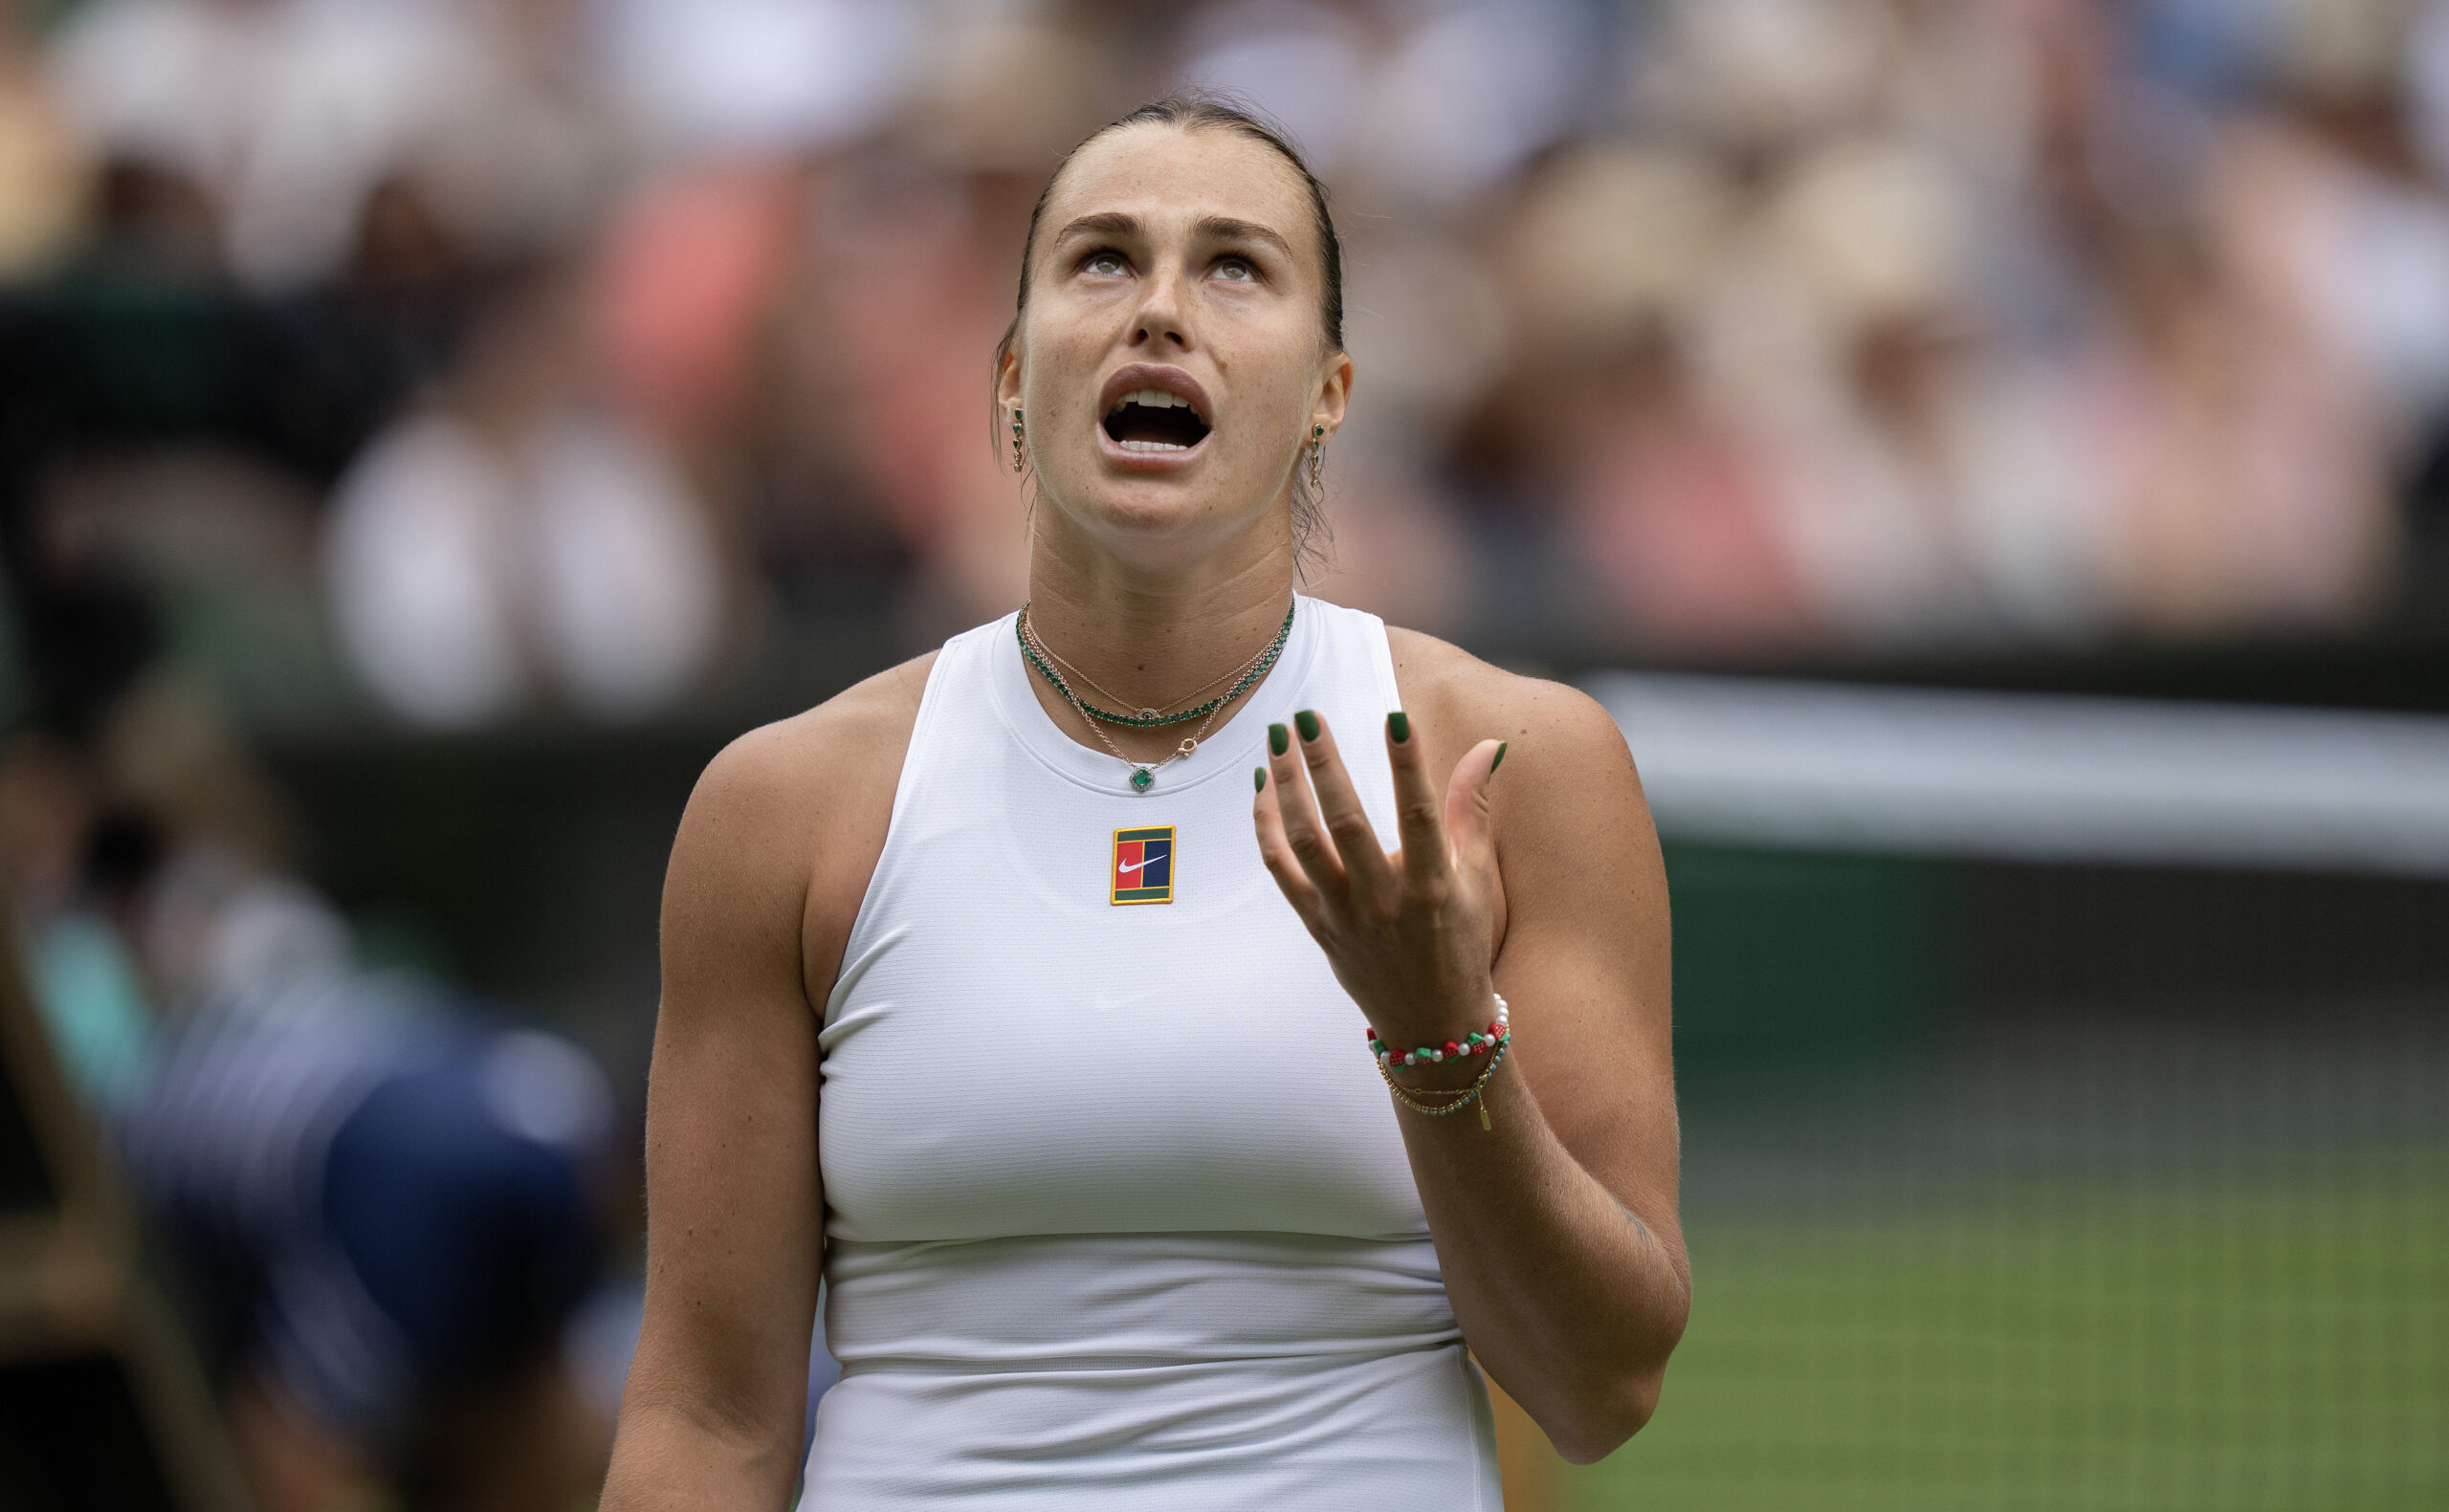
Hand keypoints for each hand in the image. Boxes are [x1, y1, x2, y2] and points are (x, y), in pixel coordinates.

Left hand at [1253, 710, 1505, 1054]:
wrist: (1432, 1023)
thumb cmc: (1460, 942)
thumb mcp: (1477, 878)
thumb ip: (1472, 808)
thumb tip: (1488, 746)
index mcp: (1433, 888)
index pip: (1418, 814)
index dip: (1407, 765)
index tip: (1394, 716)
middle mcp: (1385, 903)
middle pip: (1347, 824)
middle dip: (1325, 766)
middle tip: (1306, 717)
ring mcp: (1345, 916)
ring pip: (1305, 844)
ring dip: (1287, 789)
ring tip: (1278, 740)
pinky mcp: (1317, 926)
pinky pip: (1282, 871)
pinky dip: (1267, 828)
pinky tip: (1263, 787)